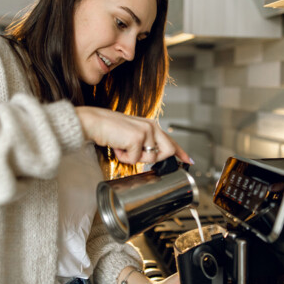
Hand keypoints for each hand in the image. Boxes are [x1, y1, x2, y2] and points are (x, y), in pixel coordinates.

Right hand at [75, 106, 192, 164]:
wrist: (94, 123)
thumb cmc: (109, 130)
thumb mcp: (131, 135)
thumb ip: (145, 143)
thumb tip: (153, 156)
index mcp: (151, 125)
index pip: (171, 141)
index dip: (181, 152)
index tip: (189, 161)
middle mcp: (152, 126)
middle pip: (167, 151)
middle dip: (152, 158)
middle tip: (134, 152)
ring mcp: (146, 131)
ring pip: (151, 158)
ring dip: (135, 158)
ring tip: (123, 147)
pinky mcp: (138, 138)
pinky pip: (135, 160)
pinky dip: (124, 158)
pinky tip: (117, 146)